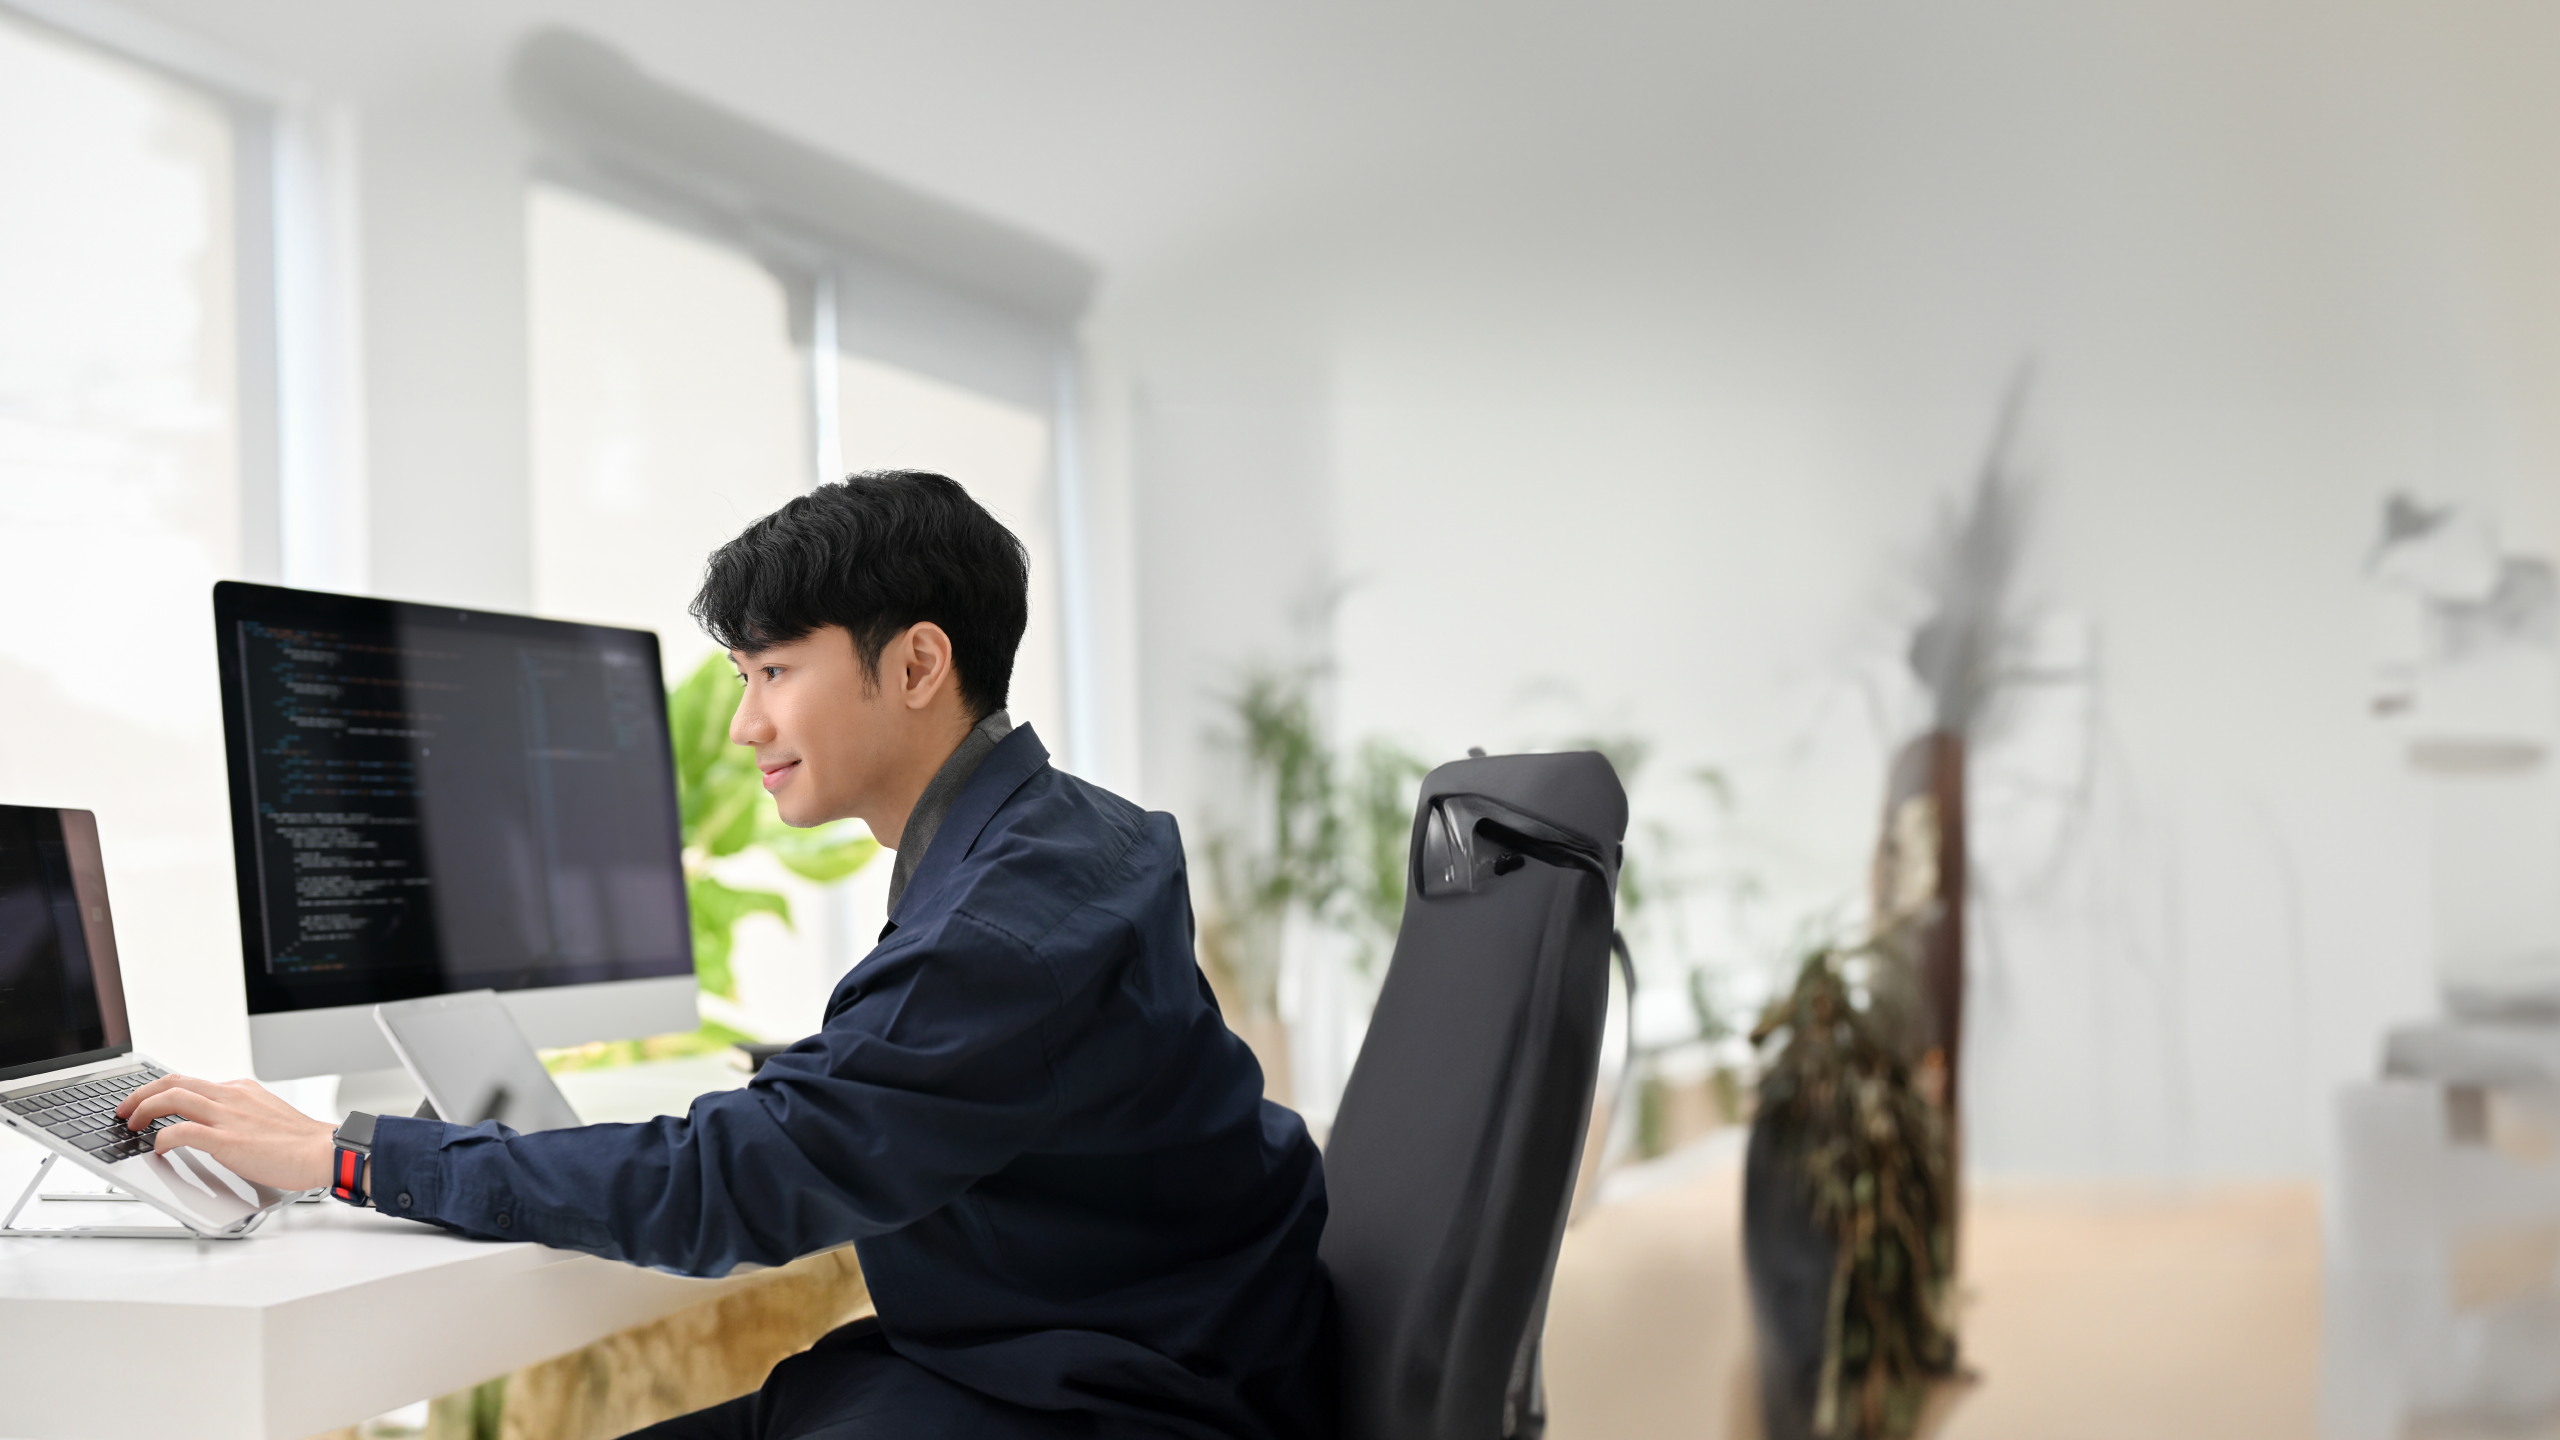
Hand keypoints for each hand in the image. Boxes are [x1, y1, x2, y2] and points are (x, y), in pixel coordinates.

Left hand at [118, 1074, 336, 1191]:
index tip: (144, 1102)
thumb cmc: (298, 1141)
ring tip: (133, 1125)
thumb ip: (238, 1113)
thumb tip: (212, 1125)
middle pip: (173, 1082)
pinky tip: (158, 1148)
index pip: (189, 1080)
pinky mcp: (227, 1141)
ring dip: (143, 1110)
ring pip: (172, 1098)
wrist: (322, 1151)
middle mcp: (231, 1097)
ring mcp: (228, 1117)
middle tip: (125, 1111)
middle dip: (140, 1094)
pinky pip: (182, 1132)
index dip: (158, 1089)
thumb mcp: (264, 1114)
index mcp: (239, 1090)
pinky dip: (163, 1137)